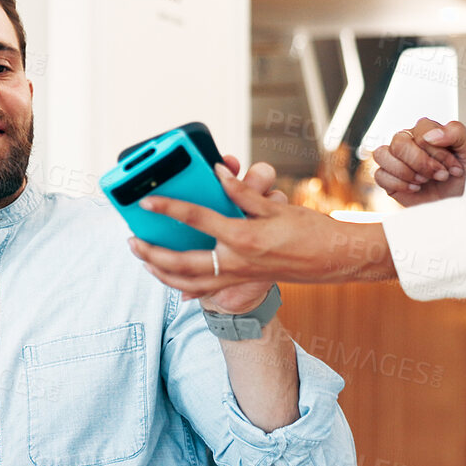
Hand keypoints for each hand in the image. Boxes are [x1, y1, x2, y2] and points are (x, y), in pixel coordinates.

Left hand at [127, 156, 396, 298]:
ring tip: (143, 259)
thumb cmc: (310, 230)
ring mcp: (238, 278)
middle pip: (180, 263)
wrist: (334, 261)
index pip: (196, 219)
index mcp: (243, 237)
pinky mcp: (242, 285)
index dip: (168, 207)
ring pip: (188, 283)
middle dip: (151, 253)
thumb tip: (217, 174)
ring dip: (161, 274)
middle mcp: (236, 262)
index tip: (146, 200)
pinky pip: (205, 291)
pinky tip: (170, 285)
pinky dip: (184, 289)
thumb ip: (242, 192)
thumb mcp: (277, 207)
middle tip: (131, 241)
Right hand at [370, 118, 465, 206]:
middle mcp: (408, 142)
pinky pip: (379, 175)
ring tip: (424, 182)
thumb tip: (429, 136)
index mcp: (426, 131)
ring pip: (382, 154)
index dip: (437, 151)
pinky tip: (415, 189)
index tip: (454, 168)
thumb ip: (456, 132)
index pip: (421, 130)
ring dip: (406, 171)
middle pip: (399, 142)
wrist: (460, 203)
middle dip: (421, 163)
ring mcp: (395, 160)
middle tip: (440, 176)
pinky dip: (398, 184)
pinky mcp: (388, 179)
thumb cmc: (465, 176)